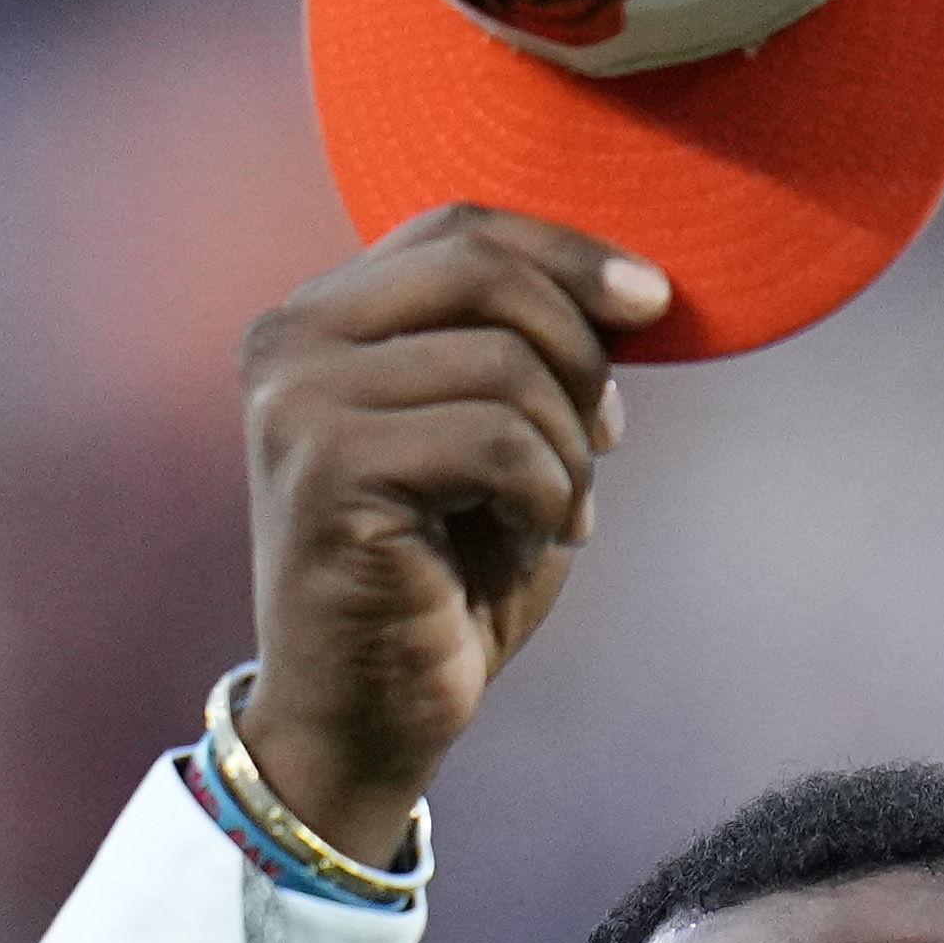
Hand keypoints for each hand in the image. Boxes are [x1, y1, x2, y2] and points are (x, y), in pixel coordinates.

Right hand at [237, 205, 669, 867]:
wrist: (371, 716)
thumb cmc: (444, 578)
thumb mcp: (494, 437)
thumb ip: (527, 350)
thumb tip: (631, 286)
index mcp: (321, 317)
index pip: (459, 226)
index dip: (569, 251)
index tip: (653, 302)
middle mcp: (289, 341)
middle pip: (483, 272)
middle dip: (580, 350)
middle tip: (605, 438)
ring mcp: (299, 402)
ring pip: (503, 364)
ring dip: (565, 448)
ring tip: (556, 513)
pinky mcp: (327, 470)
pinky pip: (496, 440)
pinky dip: (547, 494)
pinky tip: (538, 540)